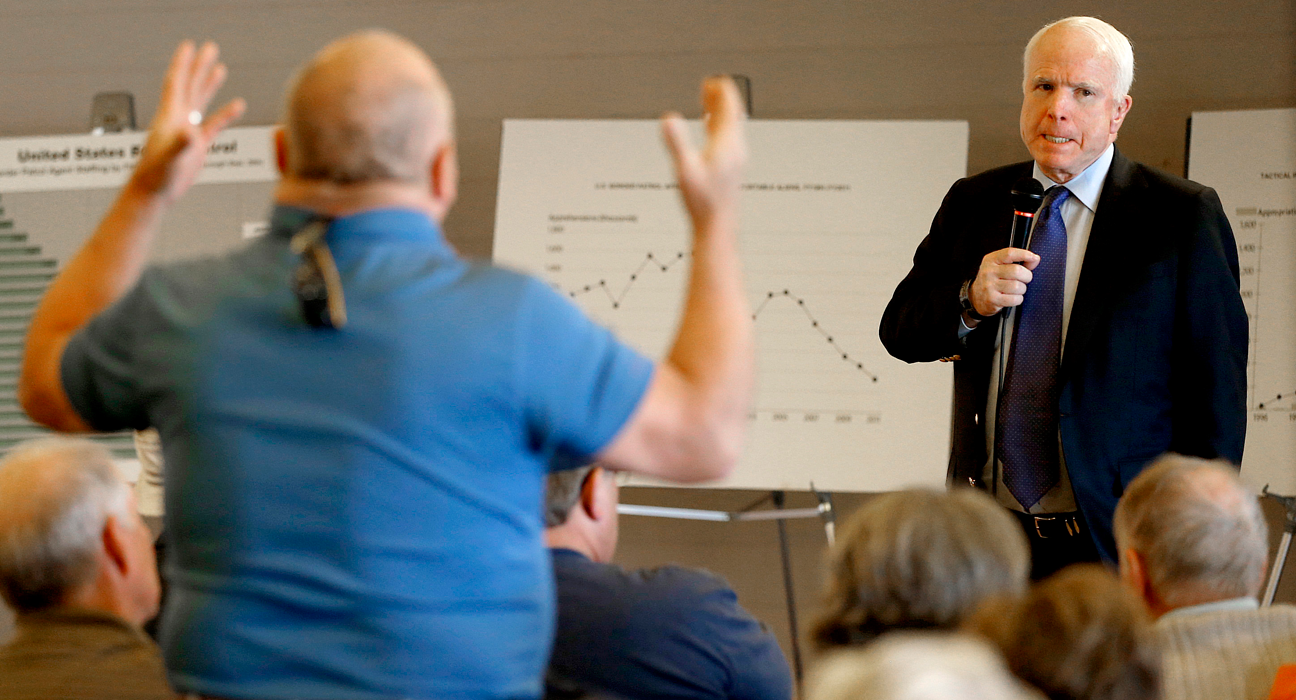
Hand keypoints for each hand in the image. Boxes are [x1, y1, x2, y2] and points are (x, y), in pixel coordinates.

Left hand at [128, 41, 245, 203]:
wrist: (155, 192)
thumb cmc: (157, 176)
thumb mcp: (169, 159)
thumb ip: (181, 144)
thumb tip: (190, 133)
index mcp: (170, 117)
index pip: (176, 82)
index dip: (183, 63)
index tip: (190, 46)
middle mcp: (178, 119)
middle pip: (191, 85)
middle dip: (200, 65)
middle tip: (211, 47)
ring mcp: (188, 130)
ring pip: (201, 100)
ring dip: (210, 84)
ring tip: (220, 68)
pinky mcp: (197, 144)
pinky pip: (213, 123)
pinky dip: (225, 114)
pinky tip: (237, 106)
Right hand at [660, 75, 746, 234]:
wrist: (718, 224)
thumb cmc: (704, 201)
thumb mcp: (685, 170)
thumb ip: (676, 142)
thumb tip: (668, 118)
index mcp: (727, 143)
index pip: (730, 107)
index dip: (721, 91)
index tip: (712, 80)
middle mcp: (735, 148)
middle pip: (732, 113)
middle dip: (720, 98)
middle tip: (708, 86)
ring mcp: (736, 157)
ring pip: (732, 125)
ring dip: (720, 111)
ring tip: (708, 102)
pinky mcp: (733, 166)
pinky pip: (729, 137)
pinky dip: (720, 126)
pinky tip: (711, 129)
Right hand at [969, 247, 1040, 316]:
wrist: (976, 297)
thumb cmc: (993, 279)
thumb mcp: (1000, 265)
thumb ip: (1018, 260)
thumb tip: (1035, 259)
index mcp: (991, 260)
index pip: (1009, 253)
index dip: (1024, 254)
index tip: (1033, 257)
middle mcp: (988, 272)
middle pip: (1017, 271)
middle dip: (1026, 276)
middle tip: (1024, 279)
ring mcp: (989, 286)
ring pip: (1017, 286)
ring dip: (1022, 289)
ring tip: (1016, 289)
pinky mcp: (992, 299)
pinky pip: (1014, 299)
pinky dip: (1018, 299)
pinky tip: (1013, 297)